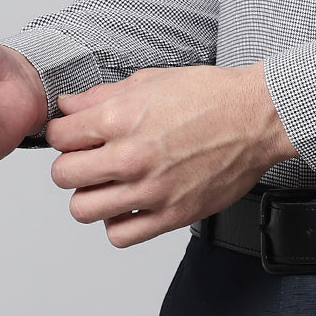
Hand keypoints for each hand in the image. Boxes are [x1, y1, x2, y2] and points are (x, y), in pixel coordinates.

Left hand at [47, 62, 298, 247]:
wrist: (256, 117)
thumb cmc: (211, 95)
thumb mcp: (151, 79)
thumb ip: (103, 95)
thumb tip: (69, 106)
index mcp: (122, 117)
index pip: (59, 136)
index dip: (63, 133)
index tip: (73, 134)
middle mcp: (131, 155)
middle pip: (63, 175)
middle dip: (70, 164)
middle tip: (88, 157)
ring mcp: (150, 189)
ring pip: (83, 209)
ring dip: (89, 195)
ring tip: (107, 183)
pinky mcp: (170, 215)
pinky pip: (119, 235)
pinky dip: (117, 222)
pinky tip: (128, 202)